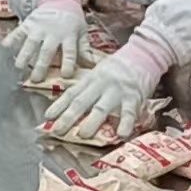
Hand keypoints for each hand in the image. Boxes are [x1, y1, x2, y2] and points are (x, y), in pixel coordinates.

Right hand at [3, 0, 85, 82]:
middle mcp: (52, 32)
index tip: (65, 76)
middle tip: (35, 79)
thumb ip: (84, 48)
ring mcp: (38, 28)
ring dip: (23, 57)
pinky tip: (4, 49)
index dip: (68, 64)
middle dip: (40, 66)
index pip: (70, 51)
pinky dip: (10, 40)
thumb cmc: (71, 19)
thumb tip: (91, 64)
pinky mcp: (27, 23)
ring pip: (30, 44)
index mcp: (68, 35)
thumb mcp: (82, 31)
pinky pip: (17, 33)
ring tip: (18, 69)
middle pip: (46, 51)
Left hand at [42, 37, 172, 139]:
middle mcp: (101, 85)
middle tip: (58, 131)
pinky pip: (129, 112)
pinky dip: (125, 124)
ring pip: (102, 107)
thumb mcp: (98, 74)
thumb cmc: (118, 68)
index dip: (59, 106)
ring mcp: (117, 91)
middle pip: (82, 102)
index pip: (72, 94)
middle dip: (68, 117)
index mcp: (90, 79)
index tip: (48, 117)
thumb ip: (86, 89)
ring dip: (91, 122)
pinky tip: (120, 134)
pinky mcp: (134, 96)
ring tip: (82, 135)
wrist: (143, 54)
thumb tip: (68, 105)